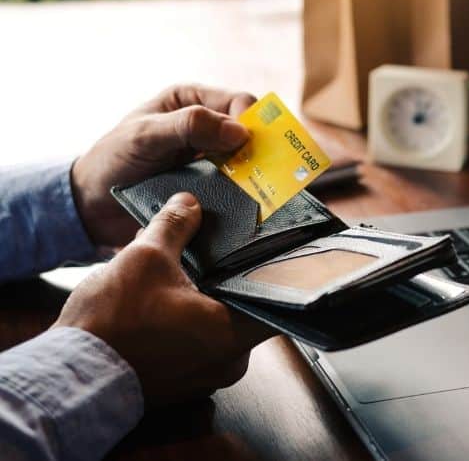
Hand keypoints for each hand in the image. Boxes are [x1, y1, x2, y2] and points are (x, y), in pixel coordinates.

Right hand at [54, 193, 275, 405]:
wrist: (68, 375)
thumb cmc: (110, 325)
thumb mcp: (145, 257)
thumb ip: (175, 225)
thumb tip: (188, 203)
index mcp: (233, 334)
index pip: (279, 301)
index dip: (278, 274)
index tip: (272, 255)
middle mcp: (228, 362)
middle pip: (246, 311)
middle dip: (226, 282)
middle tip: (212, 259)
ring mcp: (205, 378)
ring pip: (218, 329)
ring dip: (202, 303)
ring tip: (178, 278)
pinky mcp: (180, 384)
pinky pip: (195, 347)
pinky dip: (185, 325)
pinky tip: (162, 303)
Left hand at [71, 84, 255, 246]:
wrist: (92, 207)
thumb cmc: (112, 159)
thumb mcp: (146, 135)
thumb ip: (188, 126)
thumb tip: (240, 131)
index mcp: (192, 101)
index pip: (239, 102)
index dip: (251, 121)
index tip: (250, 146)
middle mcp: (207, 128)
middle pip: (251, 134)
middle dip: (259, 151)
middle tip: (264, 172)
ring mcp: (211, 161)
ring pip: (248, 164)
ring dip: (253, 178)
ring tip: (255, 193)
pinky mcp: (211, 190)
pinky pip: (237, 191)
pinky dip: (243, 198)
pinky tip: (244, 207)